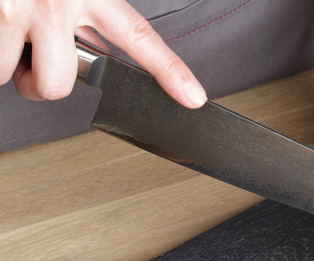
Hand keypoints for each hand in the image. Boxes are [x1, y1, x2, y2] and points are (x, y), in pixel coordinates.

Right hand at [0, 0, 205, 107]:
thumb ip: (89, 9)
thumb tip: (95, 43)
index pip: (139, 36)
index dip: (169, 69)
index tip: (192, 96)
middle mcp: (58, 1)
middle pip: (61, 83)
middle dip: (43, 82)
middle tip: (35, 62)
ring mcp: (19, 8)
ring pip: (20, 78)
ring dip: (12, 68)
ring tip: (10, 38)